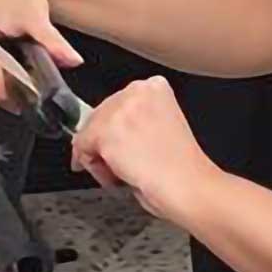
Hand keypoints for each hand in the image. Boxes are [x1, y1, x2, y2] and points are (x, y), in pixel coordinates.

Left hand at [71, 76, 220, 222]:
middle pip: (100, 114)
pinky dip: (93, 167)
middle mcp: (136, 90)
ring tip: (121, 173)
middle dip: (103, 142)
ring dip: (98, 157)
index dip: (115, 128)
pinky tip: (115, 177)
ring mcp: (120, 109)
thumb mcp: (162, 127)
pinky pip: (82, 148)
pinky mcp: (106, 131)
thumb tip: (107, 133)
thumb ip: (136, 120)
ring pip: (88, 131)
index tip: (121, 145)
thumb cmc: (182, 168)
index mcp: (155, 85)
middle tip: (118, 166)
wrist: (189, 186)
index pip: (118, 103)